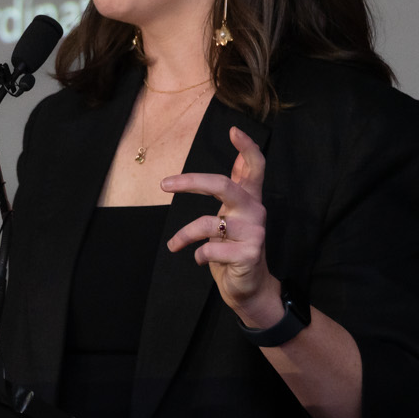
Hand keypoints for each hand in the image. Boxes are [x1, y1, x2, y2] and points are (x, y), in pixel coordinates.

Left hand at [163, 126, 282, 327]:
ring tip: (174, 245)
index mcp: (250, 199)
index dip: (247, 148)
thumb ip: (235, 188)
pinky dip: (198, 255)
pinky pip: (211, 249)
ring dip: (184, 235)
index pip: (255, 167)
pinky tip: (200, 260)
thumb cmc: (233, 248)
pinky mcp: (249, 254)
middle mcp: (255, 211)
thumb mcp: (232, 216)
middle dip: (191, 182)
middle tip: (163, 184)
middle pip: (223, 186)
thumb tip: (239, 157)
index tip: (234, 129)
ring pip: (207, 224)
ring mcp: (255, 232)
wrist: (249, 287)